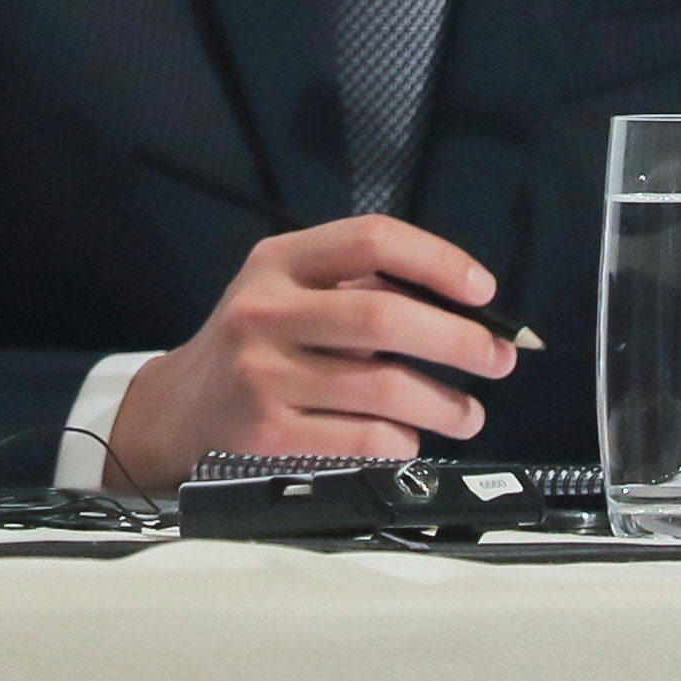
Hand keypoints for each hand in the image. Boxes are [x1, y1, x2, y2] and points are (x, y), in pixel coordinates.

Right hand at [106, 215, 518, 490]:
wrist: (181, 408)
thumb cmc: (260, 344)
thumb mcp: (290, 295)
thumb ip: (360, 289)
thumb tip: (468, 310)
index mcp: (278, 262)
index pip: (369, 239)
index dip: (438, 260)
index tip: (484, 292)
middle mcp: (265, 311)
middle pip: (384, 317)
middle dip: (460, 341)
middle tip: (499, 360)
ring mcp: (263, 374)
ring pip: (384, 388)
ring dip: (447, 404)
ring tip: (470, 415)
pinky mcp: (268, 433)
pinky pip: (364, 439)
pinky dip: (404, 441)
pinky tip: (410, 438)